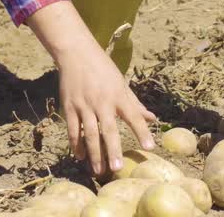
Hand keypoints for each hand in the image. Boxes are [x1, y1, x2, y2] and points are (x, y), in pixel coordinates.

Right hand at [27, 1, 155, 174]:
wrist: (76, 53)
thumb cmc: (103, 68)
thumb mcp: (121, 83)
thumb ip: (135, 104)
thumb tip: (153, 118)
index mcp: (118, 95)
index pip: (133, 116)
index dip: (142, 132)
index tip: (150, 147)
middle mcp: (102, 101)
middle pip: (108, 130)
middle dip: (113, 150)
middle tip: (116, 168)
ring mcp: (84, 105)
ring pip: (89, 134)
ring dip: (94, 154)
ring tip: (98, 170)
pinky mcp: (70, 106)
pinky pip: (73, 129)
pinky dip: (76, 144)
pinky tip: (80, 156)